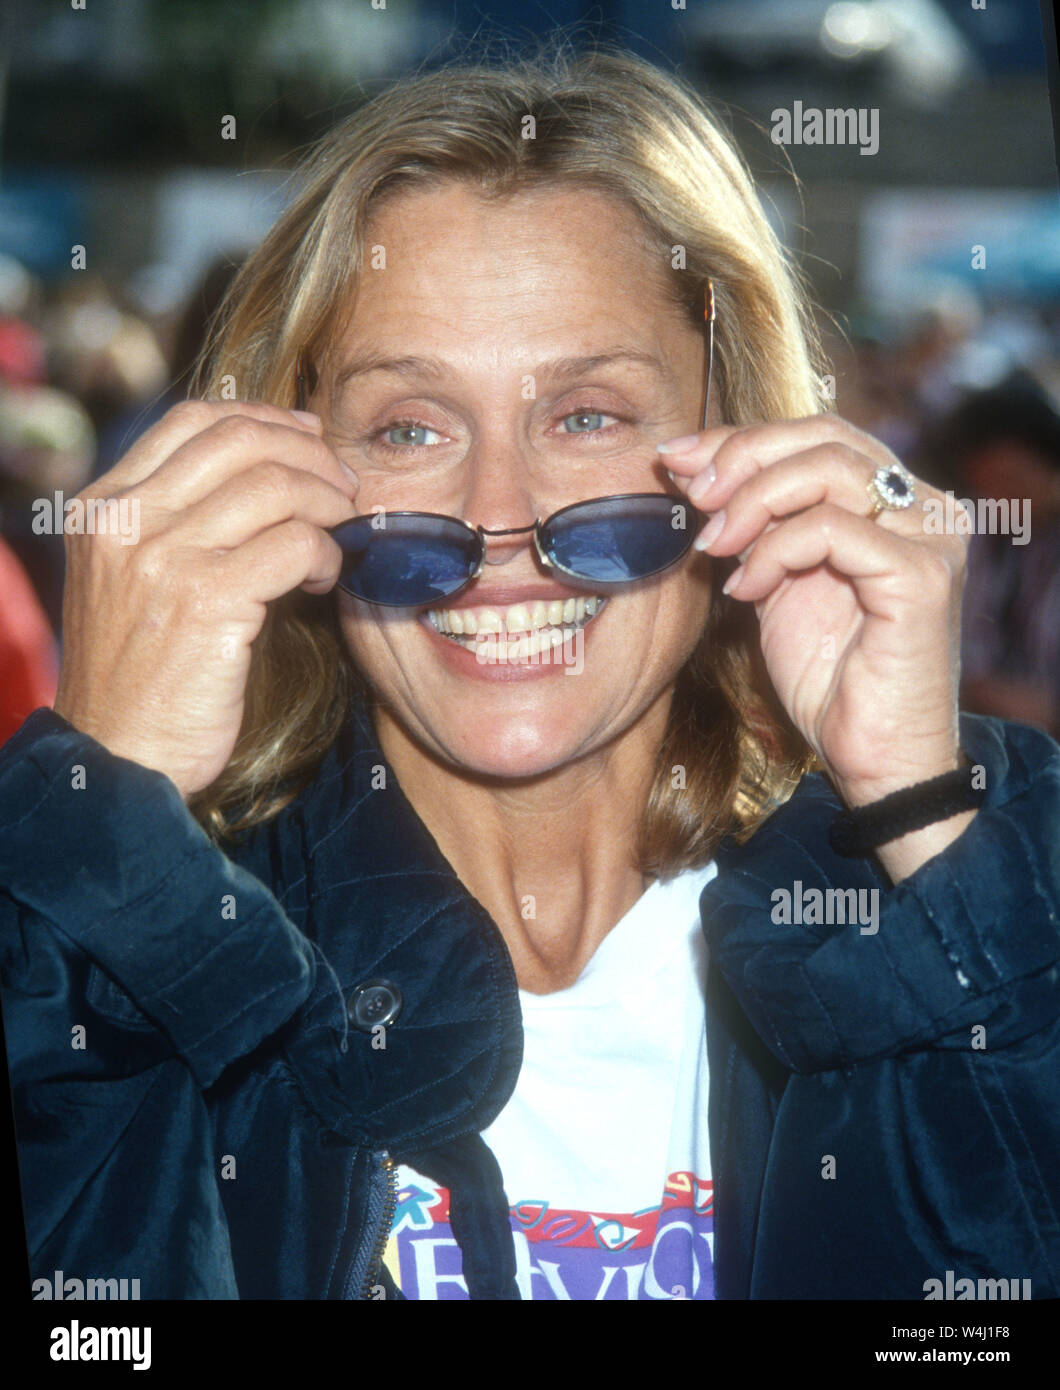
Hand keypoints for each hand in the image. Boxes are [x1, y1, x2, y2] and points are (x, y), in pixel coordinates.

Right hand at [54, 400, 358, 799]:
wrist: (121, 755)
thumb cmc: (144, 675)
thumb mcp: (137, 580)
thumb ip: (178, 522)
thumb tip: (269, 467)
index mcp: (103, 509)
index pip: (193, 421)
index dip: (265, 419)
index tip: (309, 438)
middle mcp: (125, 523)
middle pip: (239, 441)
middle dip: (308, 454)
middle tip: (344, 485)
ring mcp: (162, 559)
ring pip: (275, 487)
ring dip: (326, 504)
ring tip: (340, 533)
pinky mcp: (206, 602)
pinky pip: (293, 545)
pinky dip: (324, 554)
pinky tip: (324, 577)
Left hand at [661, 415, 972, 873]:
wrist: (874, 759)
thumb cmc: (829, 679)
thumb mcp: (773, 583)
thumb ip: (750, 525)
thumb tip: (691, 465)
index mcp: (897, 501)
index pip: (818, 434)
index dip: (742, 438)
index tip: (678, 457)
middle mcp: (926, 506)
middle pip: (825, 436)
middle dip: (743, 457)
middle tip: (693, 495)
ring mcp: (931, 537)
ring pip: (828, 470)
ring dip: (752, 502)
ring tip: (714, 547)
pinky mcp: (922, 576)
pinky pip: (830, 530)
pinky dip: (774, 552)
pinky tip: (744, 590)